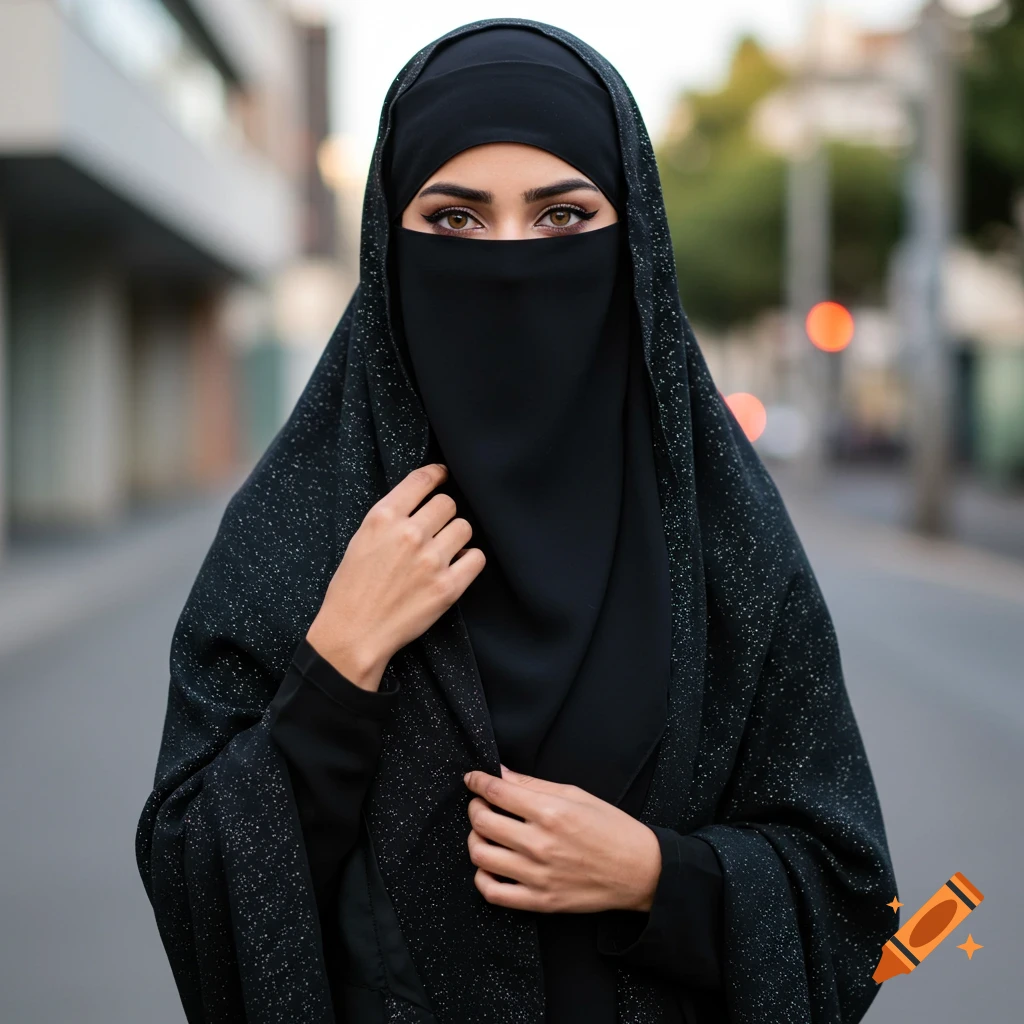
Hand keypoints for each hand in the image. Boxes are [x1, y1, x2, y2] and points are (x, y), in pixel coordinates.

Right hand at [306, 463, 484, 690]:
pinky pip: (477, 557)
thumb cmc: (352, 588)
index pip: (423, 479)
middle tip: (435, 529)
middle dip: (443, 514)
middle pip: (448, 503)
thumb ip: (391, 517)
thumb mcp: (361, 539)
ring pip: (465, 527)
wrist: (354, 634)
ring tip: (444, 551)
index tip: (443, 476)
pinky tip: (455, 567)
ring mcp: (431, 560)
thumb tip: (421, 499)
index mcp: (383, 517)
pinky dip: (469, 561)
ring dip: (457, 537)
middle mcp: (409, 534)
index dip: (438, 475)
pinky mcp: (448, 587)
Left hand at [463, 766, 661, 913]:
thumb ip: (534, 784)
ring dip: (475, 839)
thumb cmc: (611, 828)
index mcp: (551, 812)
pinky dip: (482, 877)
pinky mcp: (540, 901)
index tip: (473, 779)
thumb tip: (501, 773)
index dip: (478, 781)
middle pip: (482, 822)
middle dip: (474, 807)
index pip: (497, 792)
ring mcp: (538, 875)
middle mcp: (540, 844)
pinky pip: (493, 893)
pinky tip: (490, 865)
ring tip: (485, 833)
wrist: (639, 871)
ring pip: (481, 856)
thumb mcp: (576, 794)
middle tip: (480, 803)